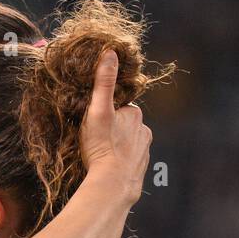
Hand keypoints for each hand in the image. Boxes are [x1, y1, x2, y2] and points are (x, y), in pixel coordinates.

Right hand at [78, 49, 151, 203]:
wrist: (113, 185)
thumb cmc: (103, 147)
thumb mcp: (98, 110)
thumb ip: (104, 82)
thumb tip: (110, 52)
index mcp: (135, 115)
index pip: (120, 106)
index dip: (106, 110)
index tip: (94, 119)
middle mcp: (144, 131)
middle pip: (124, 124)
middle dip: (111, 128)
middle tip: (94, 137)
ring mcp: (144, 152)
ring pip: (127, 143)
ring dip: (115, 145)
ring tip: (99, 154)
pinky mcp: (140, 169)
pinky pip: (128, 160)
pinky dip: (119, 161)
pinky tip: (107, 167)